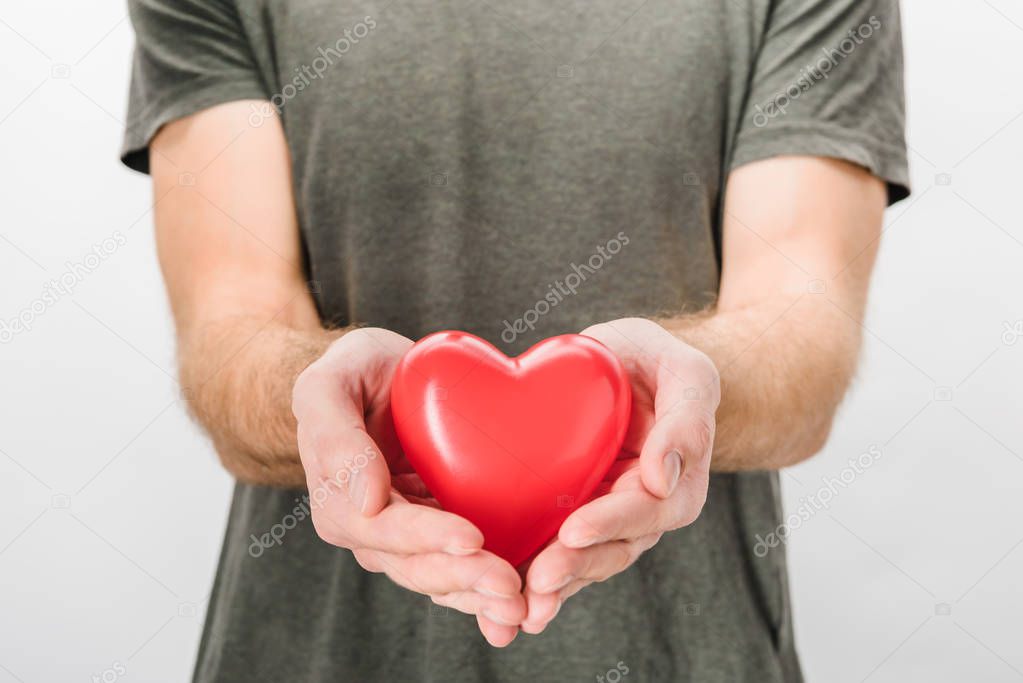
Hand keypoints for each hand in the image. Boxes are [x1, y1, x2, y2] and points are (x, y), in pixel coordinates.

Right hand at [292, 328, 526, 645]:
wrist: (385, 375)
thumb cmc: (354, 372)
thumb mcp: (330, 383)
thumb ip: (333, 433)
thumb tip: (364, 499)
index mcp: (341, 503)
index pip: (384, 530)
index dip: (427, 537)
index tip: (472, 537)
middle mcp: (372, 532)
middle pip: (418, 565)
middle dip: (464, 578)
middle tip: (510, 586)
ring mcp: (409, 538)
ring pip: (444, 577)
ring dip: (481, 596)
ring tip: (522, 607)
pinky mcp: (443, 532)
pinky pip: (465, 567)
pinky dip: (490, 591)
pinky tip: (525, 607)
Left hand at [519, 318, 719, 633]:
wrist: (624, 363)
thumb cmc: (658, 361)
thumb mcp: (685, 372)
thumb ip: (685, 420)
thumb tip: (662, 479)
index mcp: (674, 484)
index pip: (644, 511)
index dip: (609, 523)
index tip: (573, 531)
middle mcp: (638, 511)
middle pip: (609, 549)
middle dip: (573, 567)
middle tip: (537, 582)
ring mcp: (600, 516)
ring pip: (577, 560)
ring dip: (548, 587)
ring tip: (513, 609)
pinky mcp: (564, 512)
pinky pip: (547, 547)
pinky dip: (523, 573)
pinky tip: (494, 601)